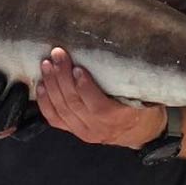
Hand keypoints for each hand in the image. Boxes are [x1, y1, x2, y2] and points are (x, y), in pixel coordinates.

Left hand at [36, 47, 166, 147]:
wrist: (140, 132)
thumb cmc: (143, 108)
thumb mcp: (145, 95)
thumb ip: (131, 82)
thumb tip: (122, 52)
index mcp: (119, 119)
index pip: (99, 107)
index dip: (85, 88)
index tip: (78, 68)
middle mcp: (99, 129)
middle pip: (75, 104)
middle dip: (62, 77)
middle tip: (58, 55)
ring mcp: (84, 132)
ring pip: (62, 110)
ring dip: (51, 85)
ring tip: (47, 65)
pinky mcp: (74, 131)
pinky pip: (55, 119)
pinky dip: (45, 102)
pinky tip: (40, 86)